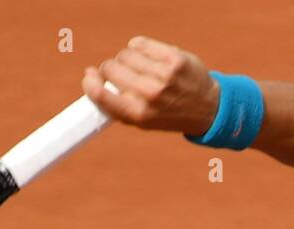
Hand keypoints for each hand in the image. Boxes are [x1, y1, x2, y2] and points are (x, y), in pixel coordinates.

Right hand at [81, 35, 220, 135]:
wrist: (205, 108)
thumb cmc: (165, 112)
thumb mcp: (140, 120)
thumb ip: (113, 102)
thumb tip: (88, 75)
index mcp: (138, 115)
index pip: (100, 94)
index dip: (90, 82)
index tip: (90, 76)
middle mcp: (150, 95)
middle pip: (111, 67)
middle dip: (111, 69)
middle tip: (121, 74)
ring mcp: (163, 76)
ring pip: (125, 54)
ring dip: (127, 59)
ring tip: (139, 68)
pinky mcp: (173, 58)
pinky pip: (140, 43)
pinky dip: (139, 48)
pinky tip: (147, 57)